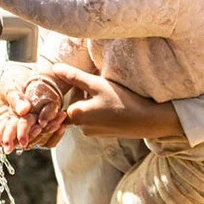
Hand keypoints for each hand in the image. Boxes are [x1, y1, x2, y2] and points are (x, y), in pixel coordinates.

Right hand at [0, 67, 67, 151]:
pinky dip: (55, 134)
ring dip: (46, 132)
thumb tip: (23, 110)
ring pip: (35, 141)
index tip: (18, 137)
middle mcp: (11, 130)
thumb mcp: (11, 86)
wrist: (30, 75)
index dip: (6, 138)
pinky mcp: (40, 132)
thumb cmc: (14, 80)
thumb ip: (16, 99)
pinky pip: (48, 141)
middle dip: (30, 136)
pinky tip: (61, 124)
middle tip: (39, 127)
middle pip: (18, 141)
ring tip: (56, 121)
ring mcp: (26, 133)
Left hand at [43, 63, 185, 139]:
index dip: (75, 87)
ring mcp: (93, 133)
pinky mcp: (104, 134)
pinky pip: (96, 118)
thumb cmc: (122, 101)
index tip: (88, 81)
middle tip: (101, 85)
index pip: (65, 98)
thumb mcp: (96, 84)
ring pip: (86, 111)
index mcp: (76, 116)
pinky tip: (114, 104)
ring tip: (109, 95)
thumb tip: (54, 69)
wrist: (148, 121)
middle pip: (75, 105)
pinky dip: (101, 110)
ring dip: (93, 101)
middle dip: (84, 93)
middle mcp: (81, 128)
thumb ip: (74, 76)